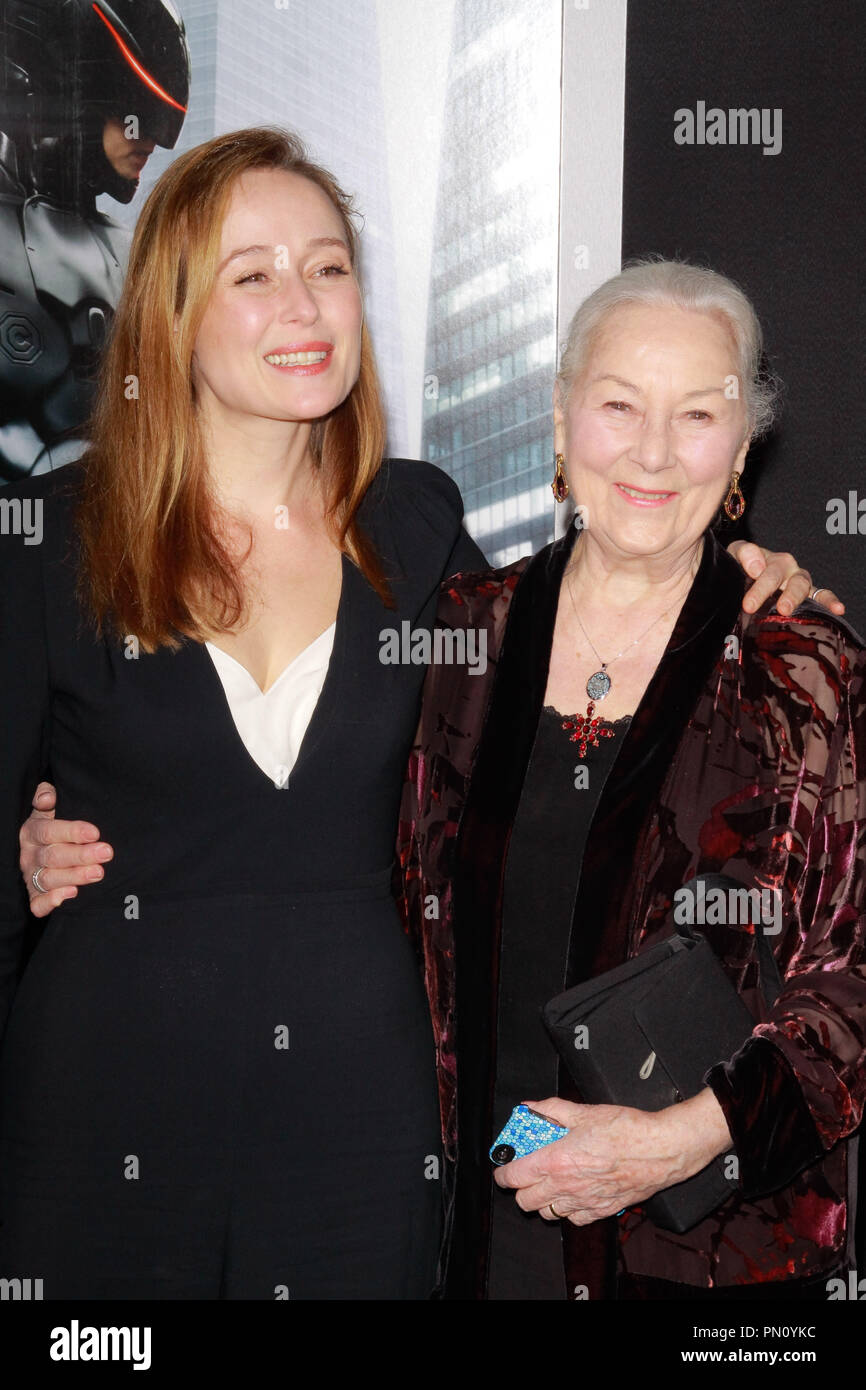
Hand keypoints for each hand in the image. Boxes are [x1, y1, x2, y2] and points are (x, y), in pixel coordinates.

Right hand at [20, 782, 112, 918]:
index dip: (72, 831)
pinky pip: (38, 903)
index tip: (95, 832)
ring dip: (75, 876)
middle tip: (106, 852)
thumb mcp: (48, 809)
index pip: (49, 831)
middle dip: (81, 855)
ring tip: (98, 873)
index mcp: (32, 832)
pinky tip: (71, 895)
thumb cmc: (53, 825)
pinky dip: (51, 902)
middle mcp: (29, 855)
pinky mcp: (34, 895)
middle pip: (53, 856)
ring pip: (50, 879)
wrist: (43, 848)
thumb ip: (46, 797)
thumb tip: (47, 796)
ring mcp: (31, 876)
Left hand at [493, 1090, 731, 1224]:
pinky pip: (573, 1220)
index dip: (503, 1173)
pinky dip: (568, 1210)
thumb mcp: (585, 1112)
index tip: (504, 1166)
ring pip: (547, 1214)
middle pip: (525, 1202)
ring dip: (543, 1200)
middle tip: (528, 1172)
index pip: (514, 1177)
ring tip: (551, 1182)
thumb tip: (531, 1107)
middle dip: (521, 1188)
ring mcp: (584, 1202)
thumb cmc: (627, 1130)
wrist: (661, 1150)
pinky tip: (574, 1193)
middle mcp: (566, 1186)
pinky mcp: (601, 1211)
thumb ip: (552, 1110)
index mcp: (557, 1161)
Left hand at [728, 541, 844, 616]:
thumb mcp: (736, 555)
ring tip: (784, 609)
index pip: (759, 562)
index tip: (748, 593)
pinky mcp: (809, 595)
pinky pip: (822, 596)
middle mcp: (785, 567)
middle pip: (778, 574)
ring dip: (793, 596)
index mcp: (767, 557)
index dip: (754, 571)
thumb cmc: (743, 568)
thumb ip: (743, 553)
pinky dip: (830, 601)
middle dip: (765, 589)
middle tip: (751, 606)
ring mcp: (798, 581)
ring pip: (800, 584)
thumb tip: (756, 567)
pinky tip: (838, 609)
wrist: (749, 578)